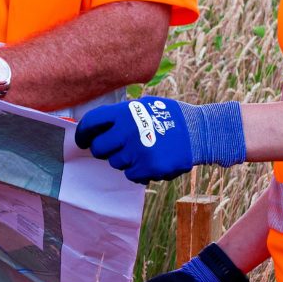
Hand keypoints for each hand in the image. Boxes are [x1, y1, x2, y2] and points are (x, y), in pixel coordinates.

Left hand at [74, 95, 247, 182]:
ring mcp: (138, 150)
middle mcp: (128, 130)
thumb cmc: (171, 118)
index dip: (83, 133)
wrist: (200, 132)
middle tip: (116, 150)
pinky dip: (139, 172)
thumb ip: (121, 116)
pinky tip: (152, 162)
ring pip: (116, 163)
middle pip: (99, 148)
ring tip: (144, 151)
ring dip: (126, 161)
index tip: (81, 141)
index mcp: (125, 112)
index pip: (92, 122)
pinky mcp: (148, 167)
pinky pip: (131, 175)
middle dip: (104, 151)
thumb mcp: (145, 106)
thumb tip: (96, 129)